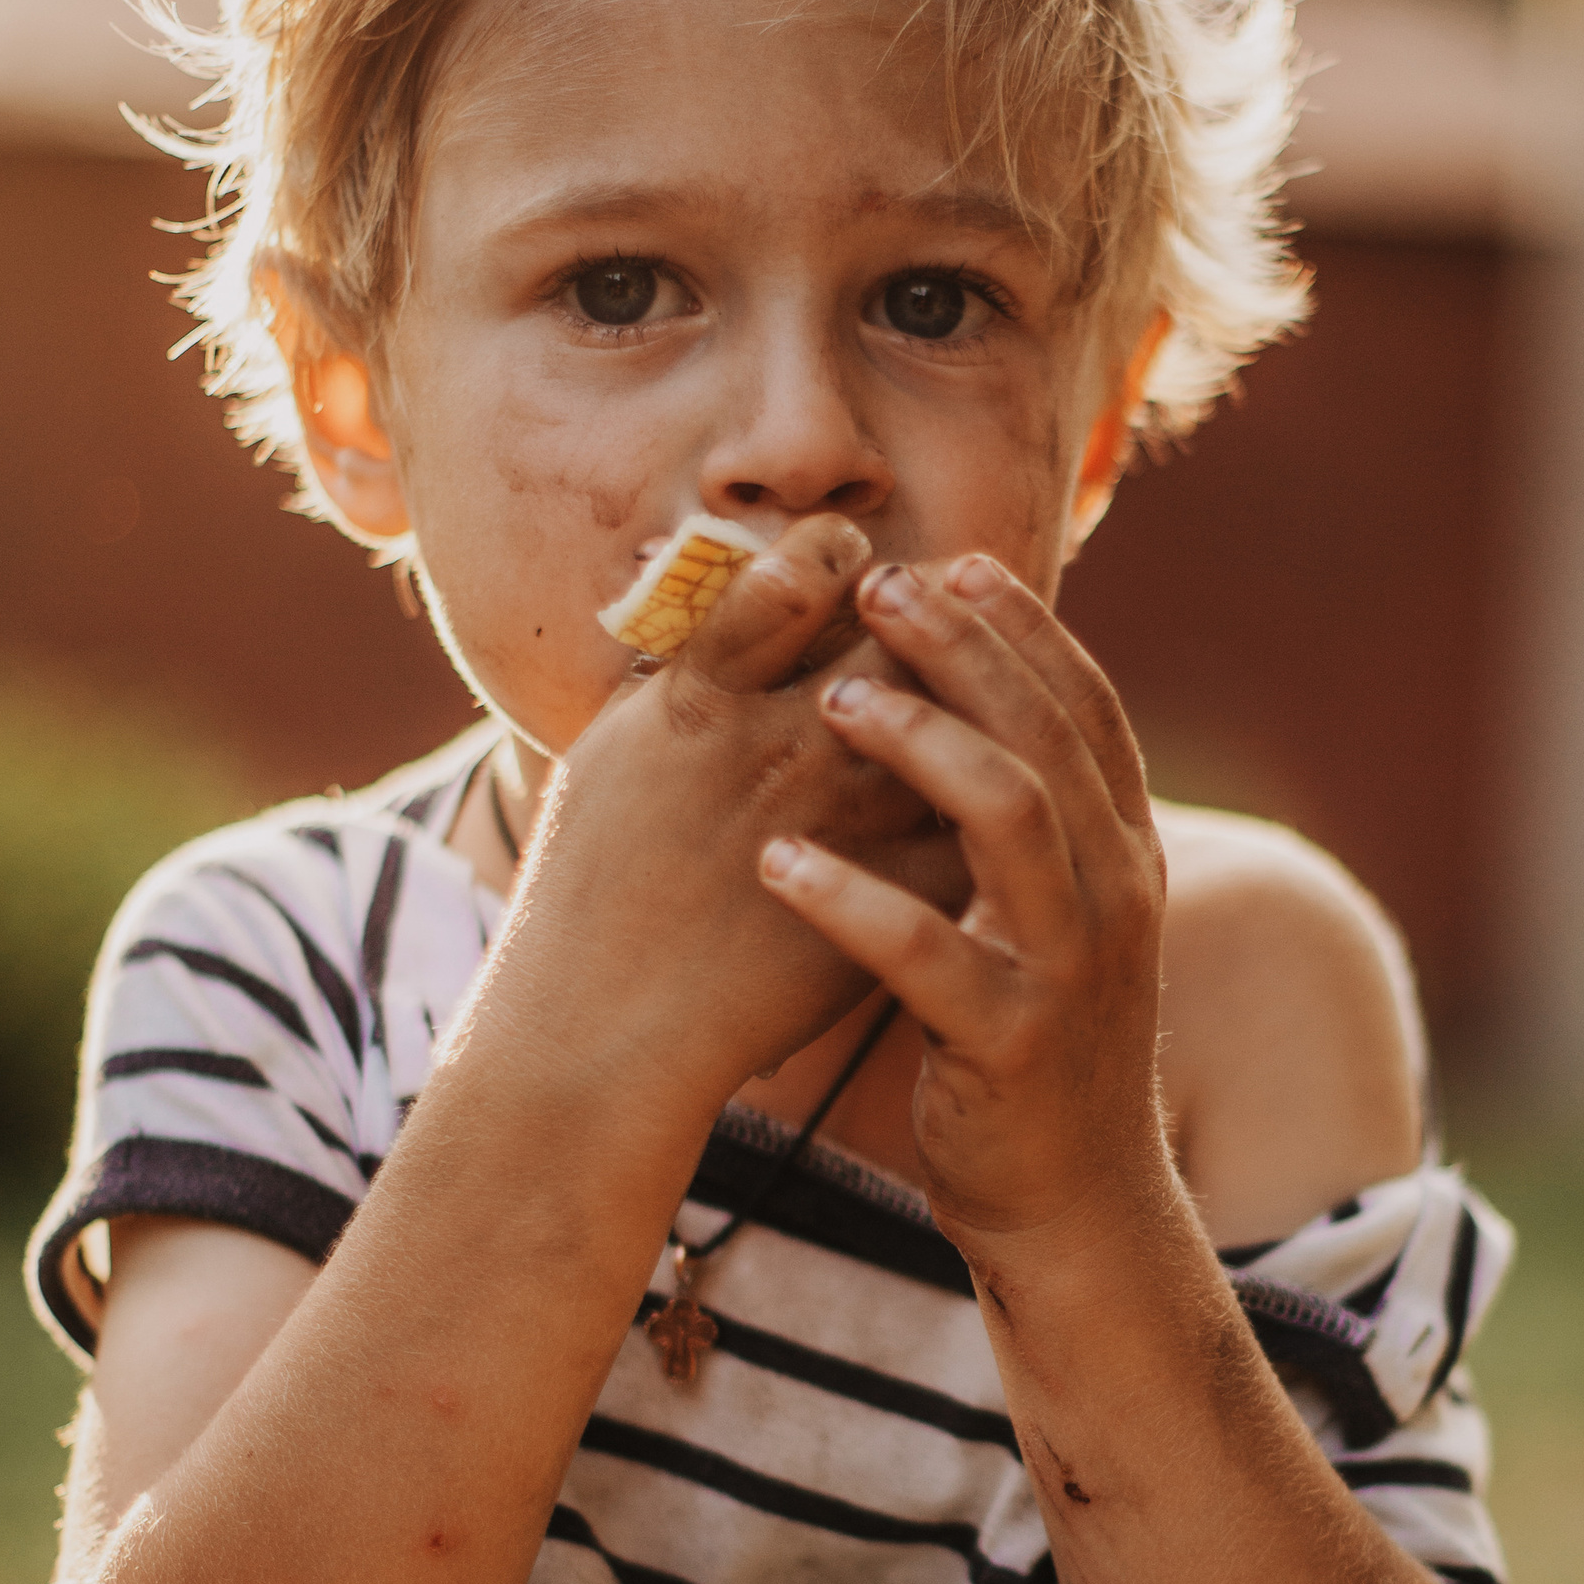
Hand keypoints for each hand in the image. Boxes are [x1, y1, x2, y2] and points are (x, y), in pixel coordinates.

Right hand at [523, 520, 968, 1094]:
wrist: (604, 1029)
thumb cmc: (588, 887)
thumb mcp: (613, 746)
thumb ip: (681, 662)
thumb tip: (712, 579)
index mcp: (705, 697)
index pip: (801, 573)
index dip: (843, 554)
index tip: (861, 564)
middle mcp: (785, 746)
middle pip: (903, 640)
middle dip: (933, 617)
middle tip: (942, 620)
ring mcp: (852, 826)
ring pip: (960, 731)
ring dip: (979, 709)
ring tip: (972, 708)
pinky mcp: (899, 901)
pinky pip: (975, 831)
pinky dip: (993, 809)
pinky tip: (995, 803)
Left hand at [758, 554, 1170, 1247]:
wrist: (1074, 1207)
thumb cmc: (1030, 1049)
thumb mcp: (1050, 925)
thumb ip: (1023, 830)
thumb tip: (965, 717)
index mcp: (1124, 856)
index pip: (1088, 709)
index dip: (1024, 628)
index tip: (948, 563)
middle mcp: (1115, 897)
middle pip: (1049, 735)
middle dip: (964, 650)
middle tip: (877, 591)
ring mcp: (1071, 970)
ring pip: (1012, 817)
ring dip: (922, 742)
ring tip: (834, 700)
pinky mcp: (1012, 1044)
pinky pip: (930, 955)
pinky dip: (852, 900)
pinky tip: (780, 863)